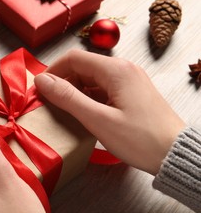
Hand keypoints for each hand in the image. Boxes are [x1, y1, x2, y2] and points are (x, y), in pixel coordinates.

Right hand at [34, 49, 184, 174]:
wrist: (174, 154)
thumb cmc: (140, 139)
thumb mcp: (98, 119)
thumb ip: (68, 98)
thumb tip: (42, 80)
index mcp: (115, 70)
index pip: (74, 58)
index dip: (52, 71)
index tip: (38, 89)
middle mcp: (123, 69)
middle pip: (82, 67)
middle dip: (62, 82)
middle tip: (49, 103)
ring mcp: (128, 80)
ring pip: (91, 78)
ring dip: (74, 91)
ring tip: (64, 111)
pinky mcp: (130, 93)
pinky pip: (102, 89)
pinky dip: (88, 98)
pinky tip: (83, 114)